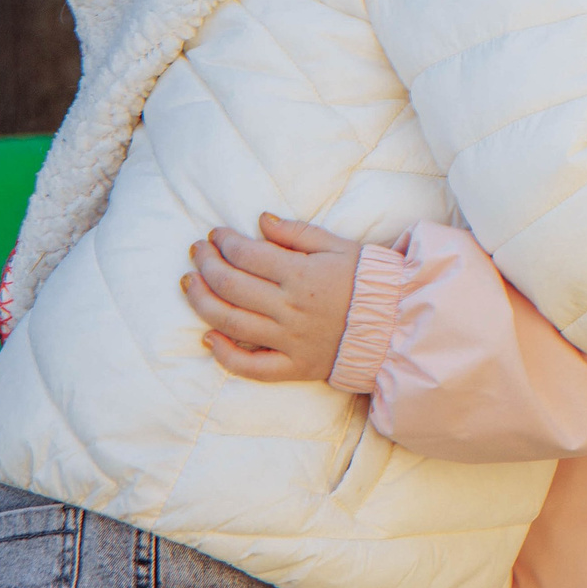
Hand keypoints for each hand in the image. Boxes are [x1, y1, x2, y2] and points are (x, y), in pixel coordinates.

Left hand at [182, 214, 362, 381]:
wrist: (396, 323)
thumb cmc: (367, 280)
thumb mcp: (339, 246)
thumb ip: (298, 233)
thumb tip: (261, 221)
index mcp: (303, 275)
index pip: (248, 255)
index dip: (225, 242)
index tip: (215, 234)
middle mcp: (290, 308)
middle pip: (231, 285)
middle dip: (207, 264)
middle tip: (197, 252)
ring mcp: (288, 340)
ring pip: (230, 322)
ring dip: (202, 301)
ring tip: (190, 284)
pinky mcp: (292, 366)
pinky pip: (249, 366)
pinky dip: (223, 354)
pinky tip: (207, 337)